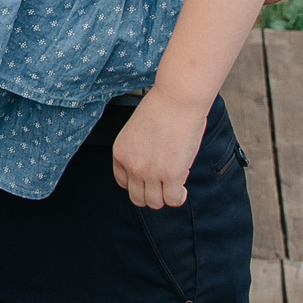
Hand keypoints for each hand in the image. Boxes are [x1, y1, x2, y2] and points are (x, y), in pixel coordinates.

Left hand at [110, 90, 206, 209]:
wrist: (176, 100)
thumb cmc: (162, 108)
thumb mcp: (137, 132)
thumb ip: (139, 152)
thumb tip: (151, 168)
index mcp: (120, 153)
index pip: (123, 183)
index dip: (138, 183)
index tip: (149, 179)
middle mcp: (132, 166)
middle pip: (138, 198)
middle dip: (151, 193)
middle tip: (163, 184)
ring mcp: (150, 173)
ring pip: (155, 203)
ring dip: (165, 196)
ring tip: (174, 184)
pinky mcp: (171, 175)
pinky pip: (173, 200)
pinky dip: (179, 197)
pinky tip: (182, 187)